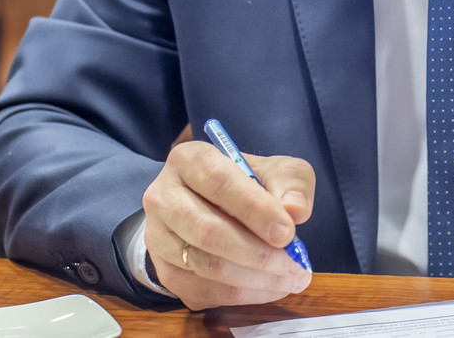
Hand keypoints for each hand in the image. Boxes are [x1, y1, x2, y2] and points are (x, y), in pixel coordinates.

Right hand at [141, 140, 314, 308]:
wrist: (214, 205)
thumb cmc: (248, 184)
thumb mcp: (276, 170)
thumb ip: (291, 184)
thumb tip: (296, 210)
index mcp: (189, 159)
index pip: (218, 182)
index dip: (254, 209)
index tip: (287, 232)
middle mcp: (163, 197)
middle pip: (208, 231)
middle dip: (258, 253)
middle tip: (295, 264)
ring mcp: (157, 237)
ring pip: (205, 266)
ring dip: (254, 279)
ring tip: (290, 278)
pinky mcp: (163, 271)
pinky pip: (201, 291)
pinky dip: (241, 294)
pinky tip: (269, 287)